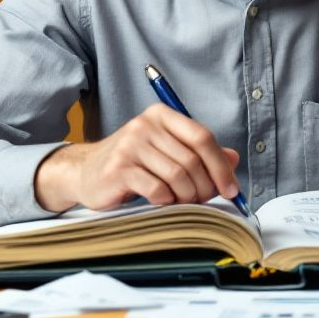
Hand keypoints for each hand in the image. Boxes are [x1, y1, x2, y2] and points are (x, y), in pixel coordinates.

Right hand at [34, 103, 239, 211]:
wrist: (86, 173)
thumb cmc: (131, 163)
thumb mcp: (166, 151)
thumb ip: (199, 153)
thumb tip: (233, 160)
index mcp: (161, 116)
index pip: (202, 137)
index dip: (221, 166)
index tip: (231, 188)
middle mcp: (145, 125)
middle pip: (193, 160)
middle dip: (205, 187)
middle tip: (204, 200)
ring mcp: (130, 146)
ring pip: (178, 176)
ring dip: (186, 196)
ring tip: (181, 201)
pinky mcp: (119, 169)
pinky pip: (158, 190)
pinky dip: (166, 201)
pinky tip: (160, 201)